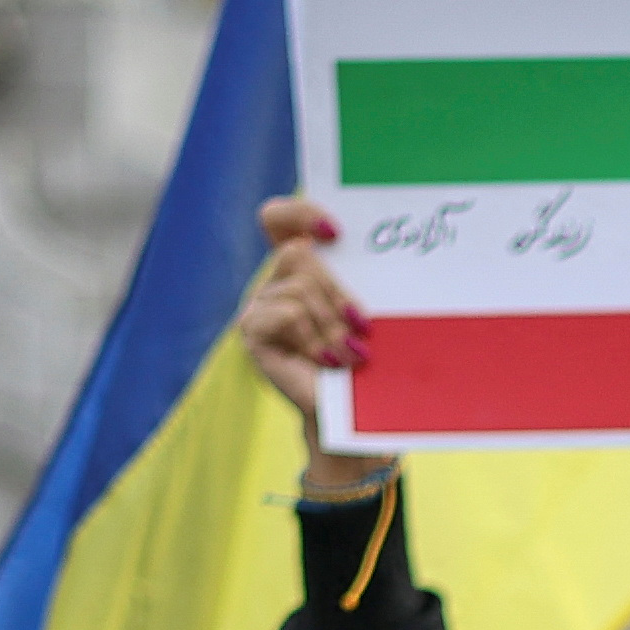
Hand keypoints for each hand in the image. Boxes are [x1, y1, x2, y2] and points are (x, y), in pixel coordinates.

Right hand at [240, 200, 398, 500]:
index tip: (335, 232)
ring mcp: (259, 306)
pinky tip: (328, 362)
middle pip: (298, 254)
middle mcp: (274, 281)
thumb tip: (377, 248)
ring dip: (332, 323)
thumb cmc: (370, 363)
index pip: (277, 218)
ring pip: (298, 286)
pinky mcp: (252, 332)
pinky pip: (285, 312)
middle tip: (361, 327)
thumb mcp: (368, 314)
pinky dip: (314, 338)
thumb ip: (359, 279)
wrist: (355, 418)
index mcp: (300, 268)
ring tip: (349, 355)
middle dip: (337, 292)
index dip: (298, 212)